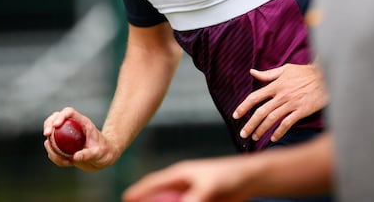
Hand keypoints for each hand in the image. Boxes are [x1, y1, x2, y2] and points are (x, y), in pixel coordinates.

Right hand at [42, 107, 117, 171]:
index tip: (56, 125)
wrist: (104, 158)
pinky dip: (55, 156)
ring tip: (64, 159)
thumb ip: (89, 154)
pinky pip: (53, 149)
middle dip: (48, 124)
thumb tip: (75, 156)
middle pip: (55, 118)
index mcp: (82, 123)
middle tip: (46, 135)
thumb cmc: (105, 151)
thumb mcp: (99, 153)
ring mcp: (67, 137)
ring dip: (50, 146)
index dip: (60, 116)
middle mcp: (73, 127)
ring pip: (51, 133)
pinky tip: (67, 163)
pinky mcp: (63, 147)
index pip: (69, 112)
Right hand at [122, 157, 250, 201]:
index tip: (126, 198)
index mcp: (179, 173)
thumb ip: (194, 199)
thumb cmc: (229, 175)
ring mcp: (190, 195)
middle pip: (159, 197)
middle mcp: (182, 185)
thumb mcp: (209, 186)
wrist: (248, 180)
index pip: (153, 182)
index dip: (139, 190)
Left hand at [233, 63, 327, 142]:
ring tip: (255, 137)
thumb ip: (268, 74)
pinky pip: (287, 123)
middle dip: (250, 124)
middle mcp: (281, 95)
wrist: (325, 76)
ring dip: (262, 129)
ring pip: (272, 119)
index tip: (236, 115)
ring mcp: (292, 103)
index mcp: (276, 85)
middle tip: (243, 134)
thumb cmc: (305, 72)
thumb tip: (252, 72)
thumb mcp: (285, 69)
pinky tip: (274, 138)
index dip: (243, 107)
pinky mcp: (302, 110)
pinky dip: (279, 132)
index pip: (255, 97)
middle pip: (261, 112)